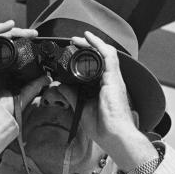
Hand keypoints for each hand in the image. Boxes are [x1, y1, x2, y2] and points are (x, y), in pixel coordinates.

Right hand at [0, 21, 46, 115]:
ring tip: (25, 30)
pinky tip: (8, 25)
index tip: (37, 42)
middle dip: (20, 35)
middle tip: (34, 34)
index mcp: (3, 71)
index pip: (13, 52)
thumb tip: (48, 78)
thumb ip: (34, 86)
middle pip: (6, 43)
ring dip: (11, 31)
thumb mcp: (22, 96)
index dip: (23, 45)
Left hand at [69, 32, 154, 171]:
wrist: (115, 136)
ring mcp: (114, 79)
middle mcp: (111, 81)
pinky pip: (108, 55)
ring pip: (105, 53)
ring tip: (79, 37)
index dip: (86, 57)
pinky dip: (98, 44)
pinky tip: (88, 37)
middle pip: (101, 57)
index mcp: (104, 89)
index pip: (97, 67)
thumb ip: (71, 95)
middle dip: (87, 47)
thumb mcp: (81, 108)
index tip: (73, 51)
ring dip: (91, 43)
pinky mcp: (114, 79)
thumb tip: (59, 85)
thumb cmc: (104, 128)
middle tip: (73, 41)